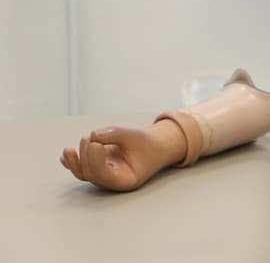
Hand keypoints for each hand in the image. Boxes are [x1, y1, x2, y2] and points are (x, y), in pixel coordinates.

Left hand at [60, 124, 179, 191]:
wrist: (155, 148)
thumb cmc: (148, 145)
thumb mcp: (136, 136)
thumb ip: (115, 134)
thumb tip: (93, 135)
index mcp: (125, 180)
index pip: (103, 175)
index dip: (95, 160)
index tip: (95, 142)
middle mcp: (112, 182)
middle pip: (91, 172)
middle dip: (87, 154)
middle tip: (91, 136)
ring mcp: (103, 176)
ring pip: (84, 172)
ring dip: (79, 156)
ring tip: (85, 138)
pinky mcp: (98, 169)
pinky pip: (81, 168)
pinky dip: (72, 162)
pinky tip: (66, 154)